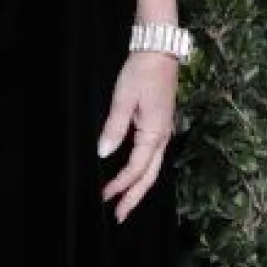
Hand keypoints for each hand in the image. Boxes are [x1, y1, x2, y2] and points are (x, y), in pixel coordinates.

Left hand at [97, 50, 177, 220]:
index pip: (136, 168)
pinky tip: (133, 176)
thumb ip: (114, 127)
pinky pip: (151, 156)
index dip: (120, 185)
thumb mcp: (124, 99)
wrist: (159, 49)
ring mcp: (162, 131)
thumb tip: (104, 153)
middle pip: (149, 176)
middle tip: (119, 216)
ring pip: (152, 168)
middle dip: (134, 197)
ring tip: (124, 203)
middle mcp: (162, 137)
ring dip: (138, 187)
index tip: (103, 197)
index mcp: (155, 133)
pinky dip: (142, 171)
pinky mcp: (158, 125)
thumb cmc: (142, 71)